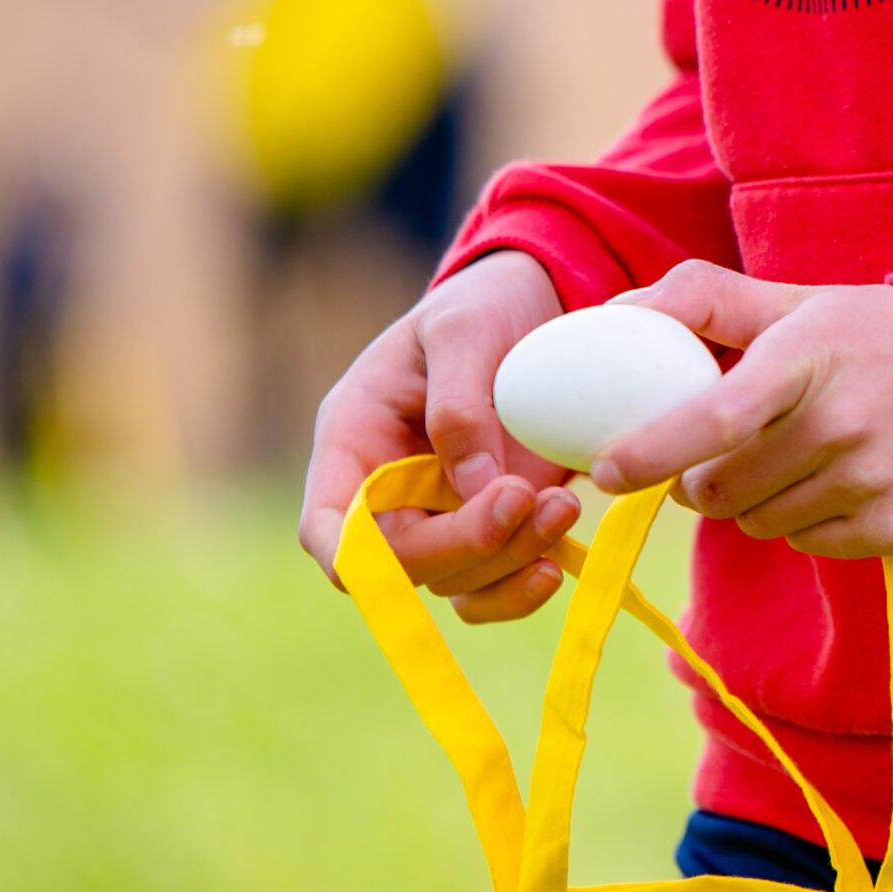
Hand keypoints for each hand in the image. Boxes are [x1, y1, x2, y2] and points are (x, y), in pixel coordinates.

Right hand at [297, 250, 585, 620]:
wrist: (532, 306)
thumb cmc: (481, 305)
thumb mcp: (465, 329)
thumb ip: (460, 404)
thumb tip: (477, 489)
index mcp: (354, 440)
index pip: (328, 529)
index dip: (357, 561)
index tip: (425, 544)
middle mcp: (388, 493)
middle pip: (402, 565)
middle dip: (468, 545)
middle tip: (530, 496)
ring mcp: (440, 516)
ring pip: (455, 583)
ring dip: (509, 562)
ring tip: (563, 504)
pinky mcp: (491, 527)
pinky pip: (492, 586)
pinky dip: (523, 586)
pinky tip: (560, 555)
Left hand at [590, 261, 892, 558]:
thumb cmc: (876, 336)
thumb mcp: (800, 305)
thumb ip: (706, 302)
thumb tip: (616, 312)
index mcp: (807, 359)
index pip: (713, 418)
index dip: (651, 451)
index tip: (606, 471)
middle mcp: (841, 424)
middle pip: (721, 490)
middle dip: (704, 480)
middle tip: (728, 451)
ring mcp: (874, 481)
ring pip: (761, 524)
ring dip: (758, 502)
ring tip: (798, 458)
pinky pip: (811, 544)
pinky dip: (809, 522)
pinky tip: (841, 481)